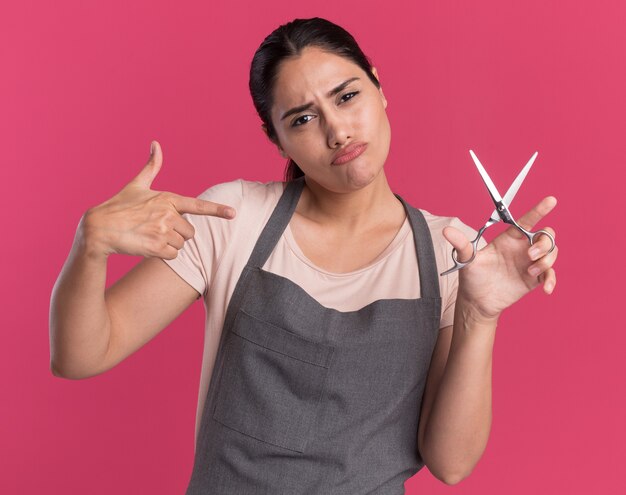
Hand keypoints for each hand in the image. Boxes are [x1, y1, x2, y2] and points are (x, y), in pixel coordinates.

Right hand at [81, 140, 235, 259]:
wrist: (99, 228)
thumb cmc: (119, 206)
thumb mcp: (137, 185)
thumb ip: (152, 166)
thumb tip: (156, 143)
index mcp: (168, 198)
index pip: (198, 206)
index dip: (217, 210)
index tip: (233, 214)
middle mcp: (168, 214)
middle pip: (190, 232)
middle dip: (177, 234)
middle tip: (156, 229)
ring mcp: (163, 231)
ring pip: (181, 244)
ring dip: (169, 244)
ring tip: (149, 236)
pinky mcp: (157, 247)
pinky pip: (173, 255)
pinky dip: (163, 254)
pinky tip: (148, 246)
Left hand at [442, 196, 558, 321]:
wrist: (477, 301)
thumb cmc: (472, 276)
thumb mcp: (467, 260)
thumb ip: (461, 244)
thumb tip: (447, 231)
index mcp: (509, 238)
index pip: (527, 220)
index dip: (539, 209)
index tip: (550, 200)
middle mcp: (522, 248)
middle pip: (546, 235)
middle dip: (544, 243)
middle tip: (529, 254)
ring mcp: (530, 263)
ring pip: (552, 253)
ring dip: (546, 261)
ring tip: (530, 272)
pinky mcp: (534, 279)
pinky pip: (550, 274)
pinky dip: (551, 280)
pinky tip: (546, 288)